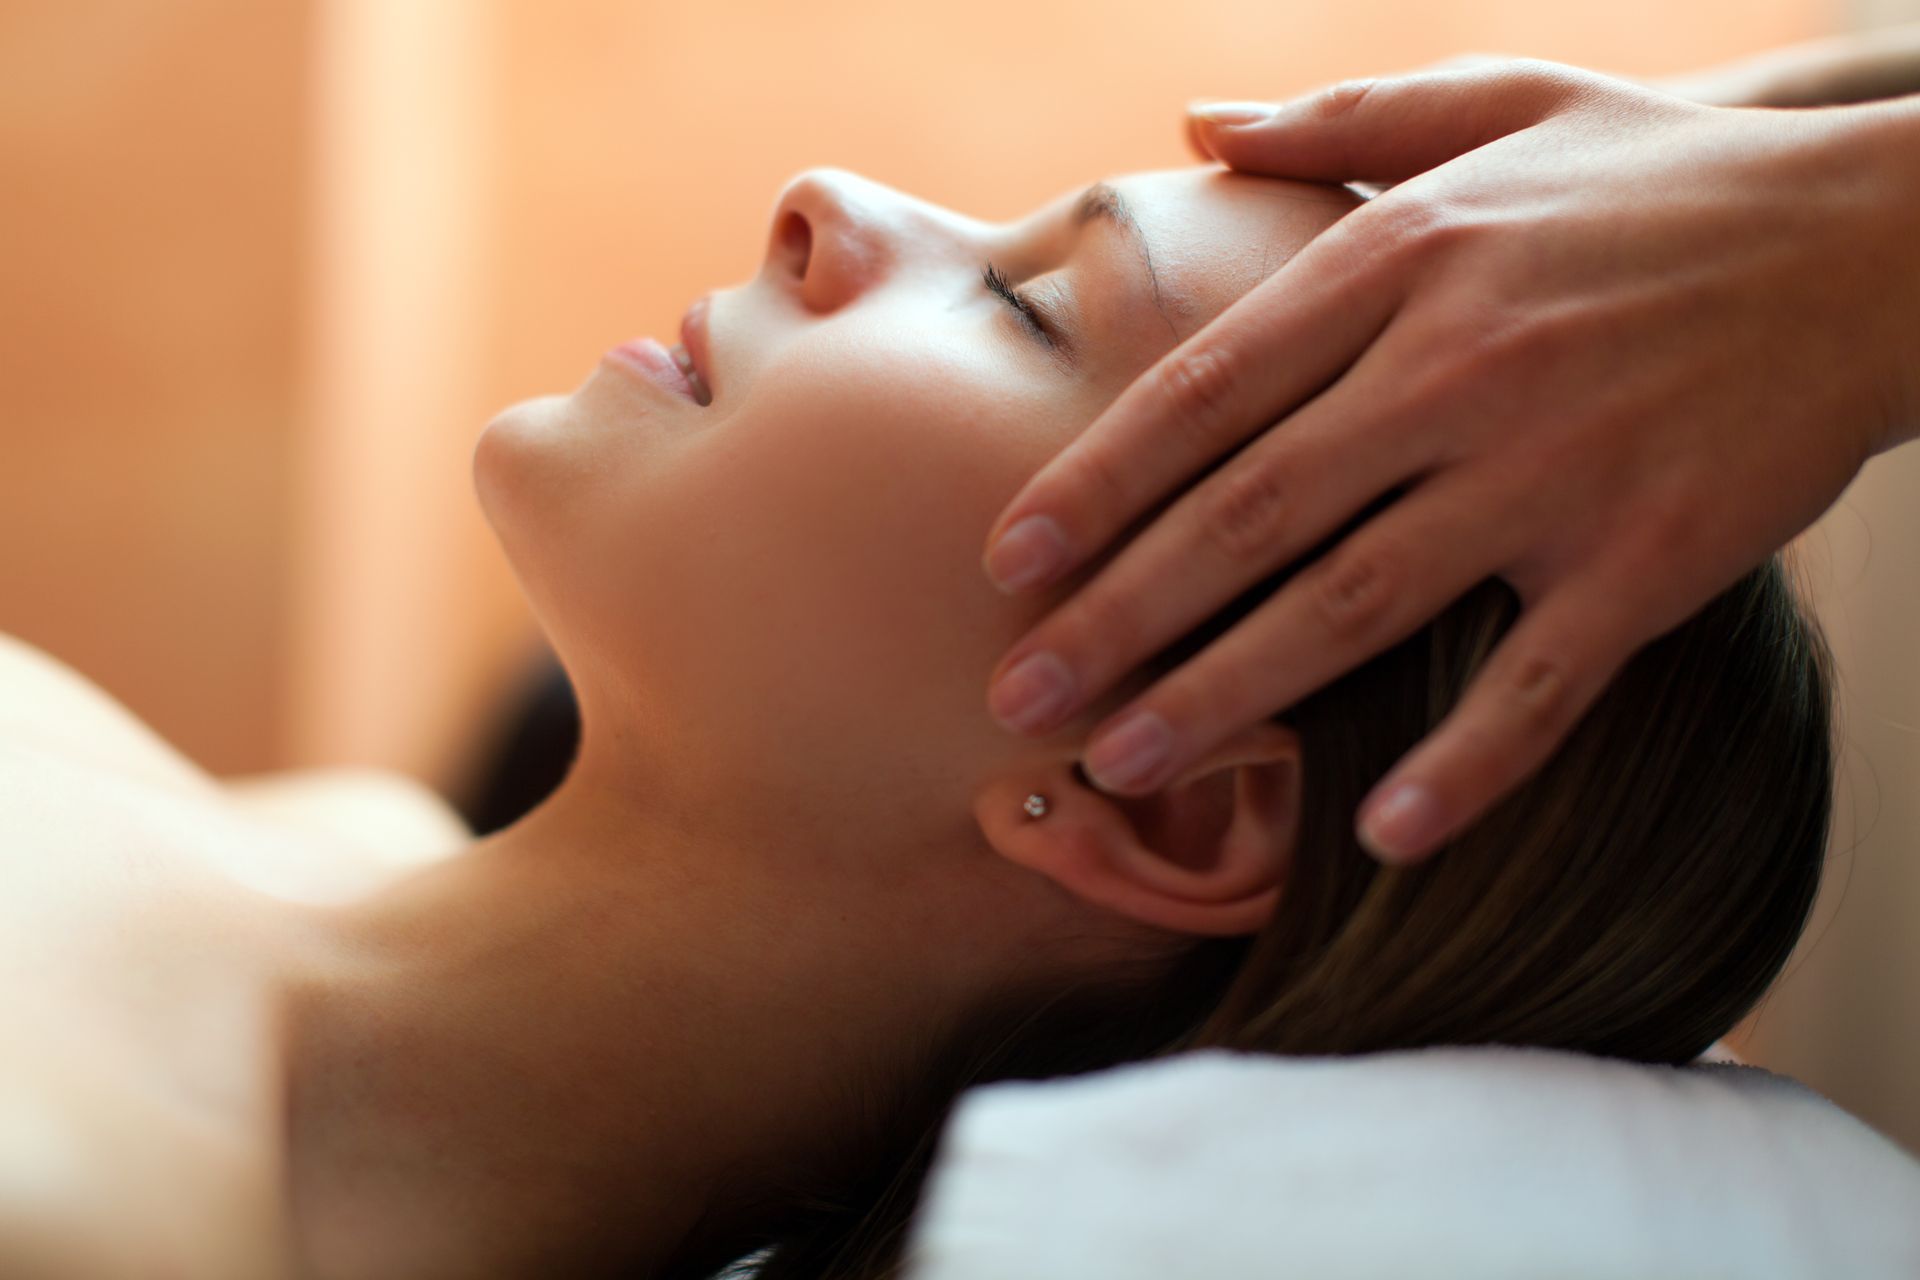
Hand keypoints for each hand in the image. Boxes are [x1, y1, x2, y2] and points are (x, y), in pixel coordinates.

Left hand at [980, 61, 1919, 863]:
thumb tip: (1194, 125)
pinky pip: (1542, 686)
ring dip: (1227, 698)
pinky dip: (1465, 769)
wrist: (1881, 231)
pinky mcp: (1655, 559)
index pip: (1206, 391)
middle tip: (1018, 698)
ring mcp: (1557, 470)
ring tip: (1119, 764)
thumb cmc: (1662, 174)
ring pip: (1354, 607)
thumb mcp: (1495, 103)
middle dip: (1116, 617)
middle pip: (1246, 517)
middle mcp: (1458, 369)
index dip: (1095, 483)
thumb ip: (1335, 124)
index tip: (1007, 560)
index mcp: (1400, 264)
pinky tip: (1378, 842)